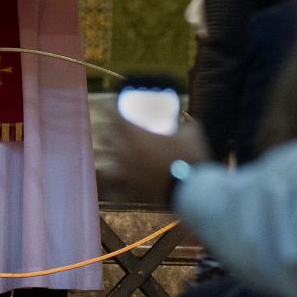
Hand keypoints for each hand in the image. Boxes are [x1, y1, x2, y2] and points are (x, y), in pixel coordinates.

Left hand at [95, 111, 211, 206]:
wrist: (192, 190)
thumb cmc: (191, 158)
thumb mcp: (191, 134)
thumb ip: (185, 126)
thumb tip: (187, 122)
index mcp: (135, 134)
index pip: (113, 115)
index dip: (109, 107)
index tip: (110, 105)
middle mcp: (124, 152)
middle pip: (105, 137)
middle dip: (110, 132)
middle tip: (118, 130)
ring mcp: (124, 173)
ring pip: (104, 162)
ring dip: (109, 157)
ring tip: (115, 157)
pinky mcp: (129, 191)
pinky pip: (113, 188)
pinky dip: (114, 185)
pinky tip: (116, 184)